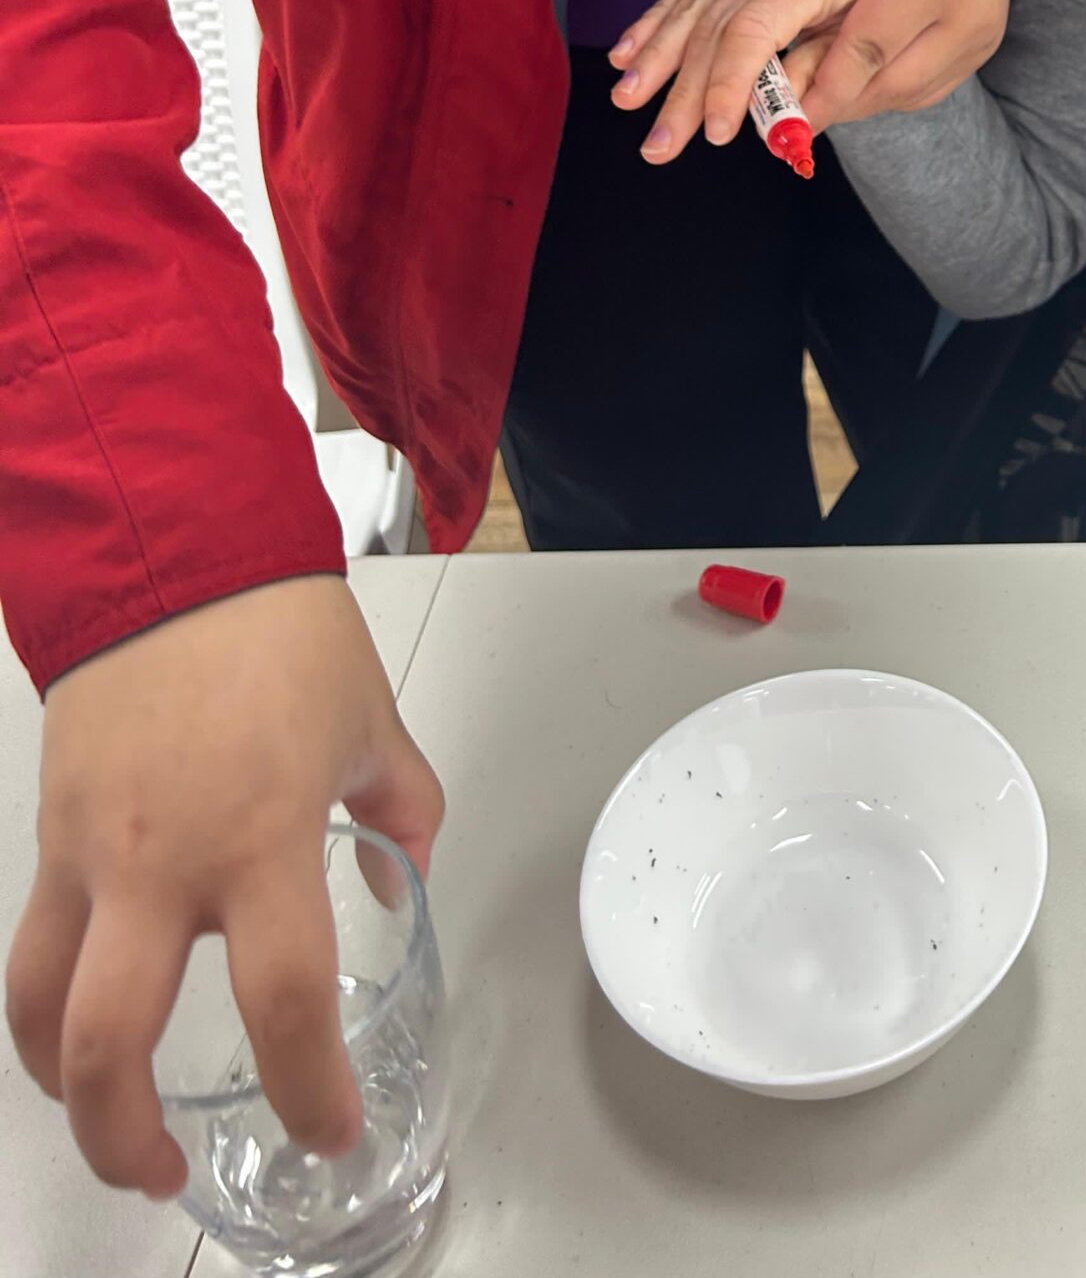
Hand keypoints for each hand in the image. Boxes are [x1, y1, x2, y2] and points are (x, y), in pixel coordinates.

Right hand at [6, 577, 443, 1198]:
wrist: (176, 556)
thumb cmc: (276, 629)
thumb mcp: (370, 721)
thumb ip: (399, 808)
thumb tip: (402, 868)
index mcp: (260, 838)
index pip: (284, 1002)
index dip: (306, 1086)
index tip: (329, 1126)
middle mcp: (162, 864)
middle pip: (112, 1044)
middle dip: (128, 1139)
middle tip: (169, 1174)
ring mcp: (90, 854)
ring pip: (41, 1010)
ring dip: (66, 1091)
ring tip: (110, 1126)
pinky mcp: (49, 834)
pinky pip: (32, 944)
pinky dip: (48, 1003)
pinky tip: (83, 1021)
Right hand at [610, 0, 877, 161]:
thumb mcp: (900, 14)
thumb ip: (846, 61)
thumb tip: (799, 118)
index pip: (755, 28)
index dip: (733, 83)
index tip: (718, 131)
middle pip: (716, 25)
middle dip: (684, 91)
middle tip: (659, 148)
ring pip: (694, 8)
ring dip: (656, 58)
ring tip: (627, 100)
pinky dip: (657, 24)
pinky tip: (627, 54)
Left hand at [612, 0, 1039, 149]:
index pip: (866, 47)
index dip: (815, 87)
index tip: (768, 118)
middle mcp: (969, 15)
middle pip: (884, 84)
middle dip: (825, 103)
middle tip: (770, 114)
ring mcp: (979, 40)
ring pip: (901, 95)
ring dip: (849, 99)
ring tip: (798, 95)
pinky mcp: (978, 53)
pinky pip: (918, 90)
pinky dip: (875, 90)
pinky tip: (842, 75)